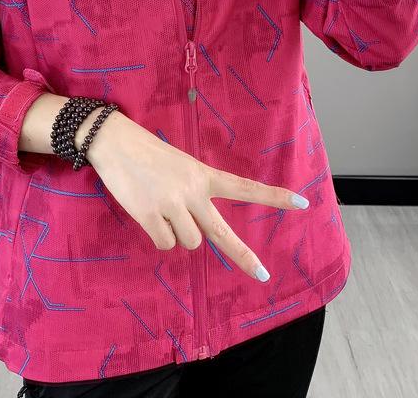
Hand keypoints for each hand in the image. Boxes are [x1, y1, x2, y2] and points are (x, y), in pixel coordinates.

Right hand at [82, 110, 309, 281]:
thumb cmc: (148, 153)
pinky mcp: (149, 215)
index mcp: (204, 175)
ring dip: (178, 234)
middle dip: (243, 255)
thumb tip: (196, 231)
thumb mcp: (181, 166)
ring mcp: (171, 205)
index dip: (273, 197)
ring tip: (162, 209)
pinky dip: (158, 235)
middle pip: (221, 233)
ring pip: (189, 242)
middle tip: (263, 275)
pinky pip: (164, 244)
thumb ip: (195, 193)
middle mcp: (193, 191)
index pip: (244, 187)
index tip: (302, 203)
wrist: (115, 142)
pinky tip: (148, 213)